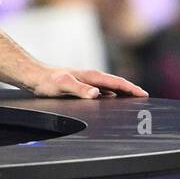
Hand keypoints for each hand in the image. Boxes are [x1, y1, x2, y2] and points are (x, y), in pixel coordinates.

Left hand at [21, 65, 147, 98]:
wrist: (33, 77)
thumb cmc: (46, 82)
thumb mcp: (62, 86)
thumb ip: (79, 89)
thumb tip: (96, 93)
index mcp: (91, 76)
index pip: (116, 82)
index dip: (131, 88)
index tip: (144, 94)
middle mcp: (91, 77)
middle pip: (116, 84)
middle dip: (131, 90)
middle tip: (145, 98)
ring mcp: (86, 81)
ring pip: (109, 87)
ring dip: (122, 93)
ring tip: (133, 101)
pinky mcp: (81, 86)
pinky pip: (101, 91)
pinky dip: (111, 95)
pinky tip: (111, 102)